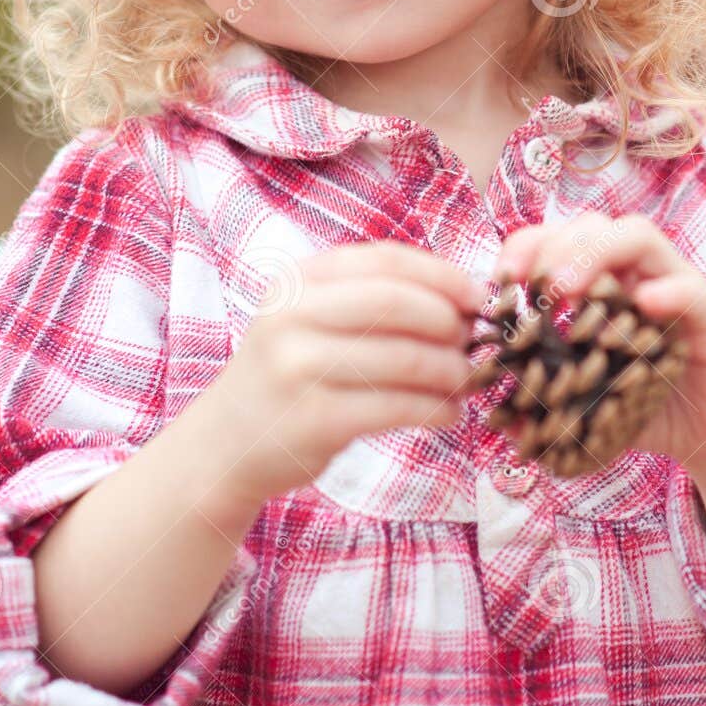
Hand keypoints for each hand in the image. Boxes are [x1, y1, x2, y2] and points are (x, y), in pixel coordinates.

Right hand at [203, 241, 483, 526]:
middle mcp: (292, 316)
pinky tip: (449, 413)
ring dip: (452, 371)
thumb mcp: (311, 319)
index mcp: (299, 280)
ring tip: (467, 382)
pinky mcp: (314, 420)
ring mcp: (299, 368)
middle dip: (449, 323)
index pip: (386, 260)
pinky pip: (398, 408)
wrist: (225, 444)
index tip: (480, 297)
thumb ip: (371, 300)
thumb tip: (463, 300)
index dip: (443, 275)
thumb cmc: (290, 375)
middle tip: (474, 344)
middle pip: (396, 304)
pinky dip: (437, 410)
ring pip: (404, 359)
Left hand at [492, 212, 705, 482]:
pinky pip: (691, 289)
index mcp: (602, 285)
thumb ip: (548, 405)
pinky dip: (667, 291)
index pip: (558, 239)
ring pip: (639, 237)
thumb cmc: (647, 409)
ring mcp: (676, 290)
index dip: (524, 249)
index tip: (501, 284)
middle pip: (593, 227)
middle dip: (553, 248)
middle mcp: (637, 276)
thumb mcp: (590, 406)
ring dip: (596, 254)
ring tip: (567, 291)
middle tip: (534, 290)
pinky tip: (643, 306)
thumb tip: (500, 420)